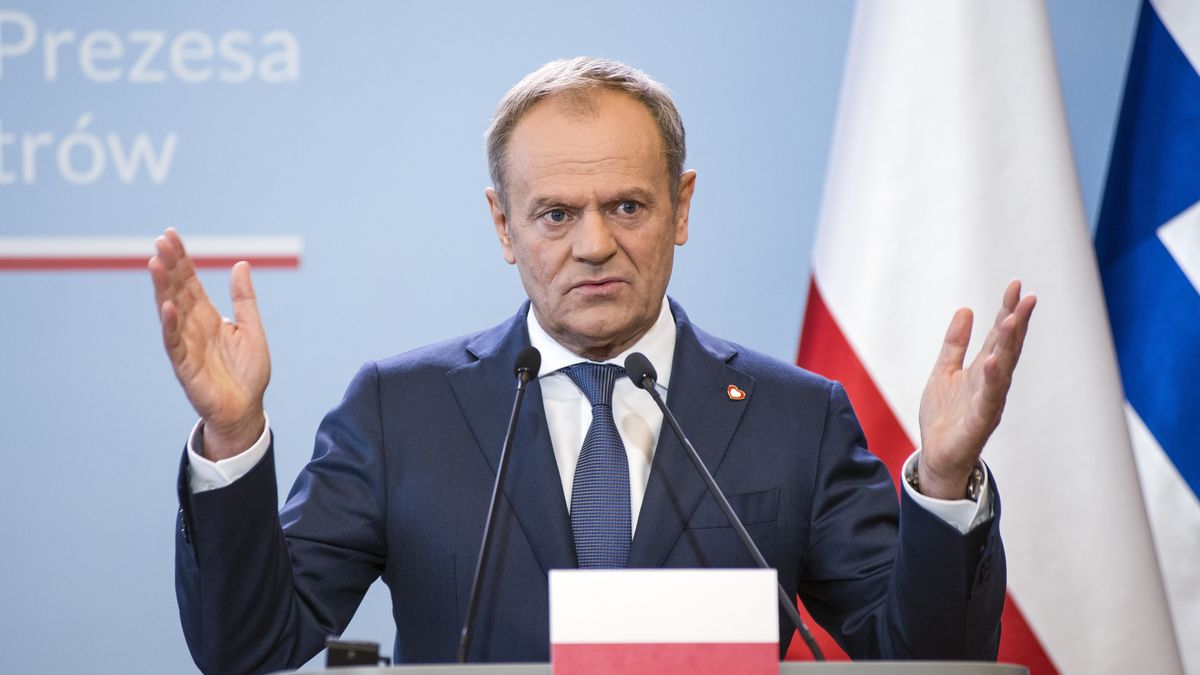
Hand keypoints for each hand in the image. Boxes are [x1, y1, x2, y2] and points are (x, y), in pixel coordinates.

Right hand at [148, 228, 270, 459]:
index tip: (171, 234)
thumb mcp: (252, 329)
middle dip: (170, 266)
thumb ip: (244, 299)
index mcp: (209, 317)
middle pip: (177, 290)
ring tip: (156, 264)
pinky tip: (167, 306)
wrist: (246, 410)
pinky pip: (174, 342)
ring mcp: (186, 344)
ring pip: (170, 311)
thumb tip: (241, 264)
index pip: (190, 282)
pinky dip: (170, 324)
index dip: (181, 259)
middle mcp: (193, 327)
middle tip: (161, 240)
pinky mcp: (185, 365)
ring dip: (163, 288)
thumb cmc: (248, 372)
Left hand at [917, 279, 1035, 498]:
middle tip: (1025, 296)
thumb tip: (966, 309)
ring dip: (1008, 345)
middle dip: (1016, 322)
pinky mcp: (979, 422)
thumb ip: (955, 344)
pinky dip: (991, 380)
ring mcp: (988, 402)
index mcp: (983, 370)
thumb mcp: (944, 371)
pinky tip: (993, 361)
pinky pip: (988, 398)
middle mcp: (991, 383)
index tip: (1015, 285)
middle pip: (1007, 348)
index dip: (1007, 311)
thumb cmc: (945, 417)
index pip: (999, 336)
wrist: (936, 456)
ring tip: (1012, 319)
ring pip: (1003, 369)